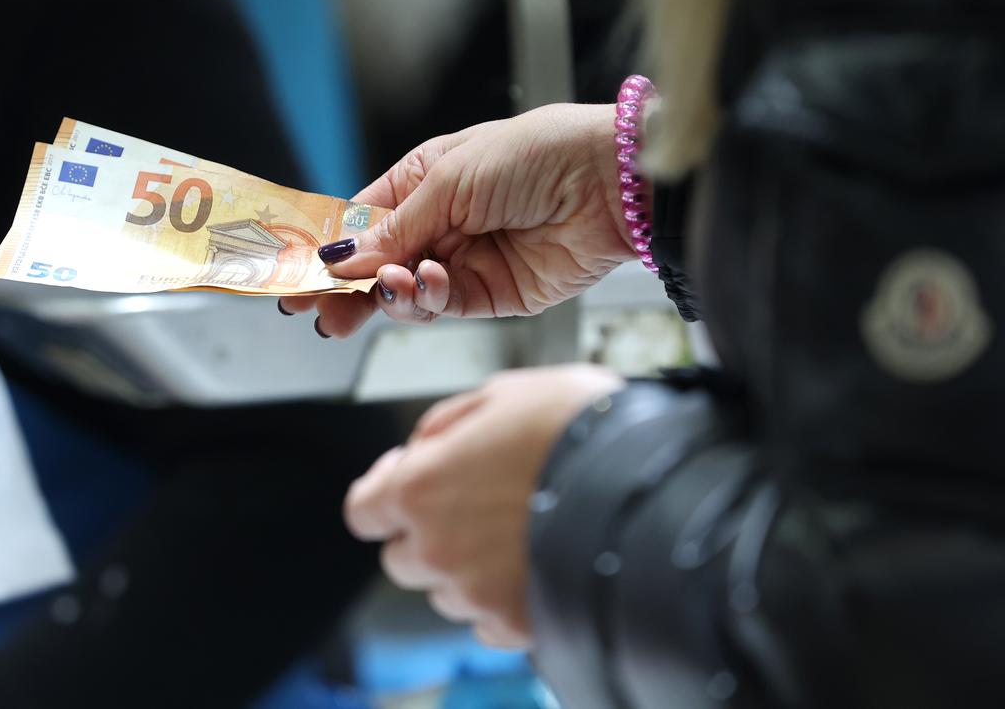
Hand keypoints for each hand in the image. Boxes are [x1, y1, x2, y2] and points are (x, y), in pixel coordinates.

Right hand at [280, 104, 632, 337]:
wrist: (611, 184)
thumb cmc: (535, 155)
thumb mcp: (450, 180)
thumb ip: (395, 228)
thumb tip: (343, 259)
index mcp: (420, 182)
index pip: (359, 222)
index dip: (327, 250)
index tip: (296, 277)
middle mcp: (437, 224)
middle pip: (373, 267)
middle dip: (345, 289)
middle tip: (318, 311)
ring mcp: (462, 261)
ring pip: (403, 293)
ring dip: (390, 293)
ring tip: (392, 284)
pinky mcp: (491, 294)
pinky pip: (442, 307)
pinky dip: (428, 300)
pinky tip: (431, 281)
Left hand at [345, 364, 623, 645]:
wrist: (656, 485)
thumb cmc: (581, 428)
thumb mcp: (504, 393)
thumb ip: (447, 423)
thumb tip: (424, 446)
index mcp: (420, 488)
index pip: (363, 511)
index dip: (385, 492)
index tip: (413, 478)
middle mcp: (437, 549)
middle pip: (402, 558)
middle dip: (429, 532)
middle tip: (477, 506)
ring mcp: (477, 595)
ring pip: (448, 592)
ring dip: (469, 567)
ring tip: (520, 532)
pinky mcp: (520, 627)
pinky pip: (490, 623)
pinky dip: (505, 600)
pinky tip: (537, 564)